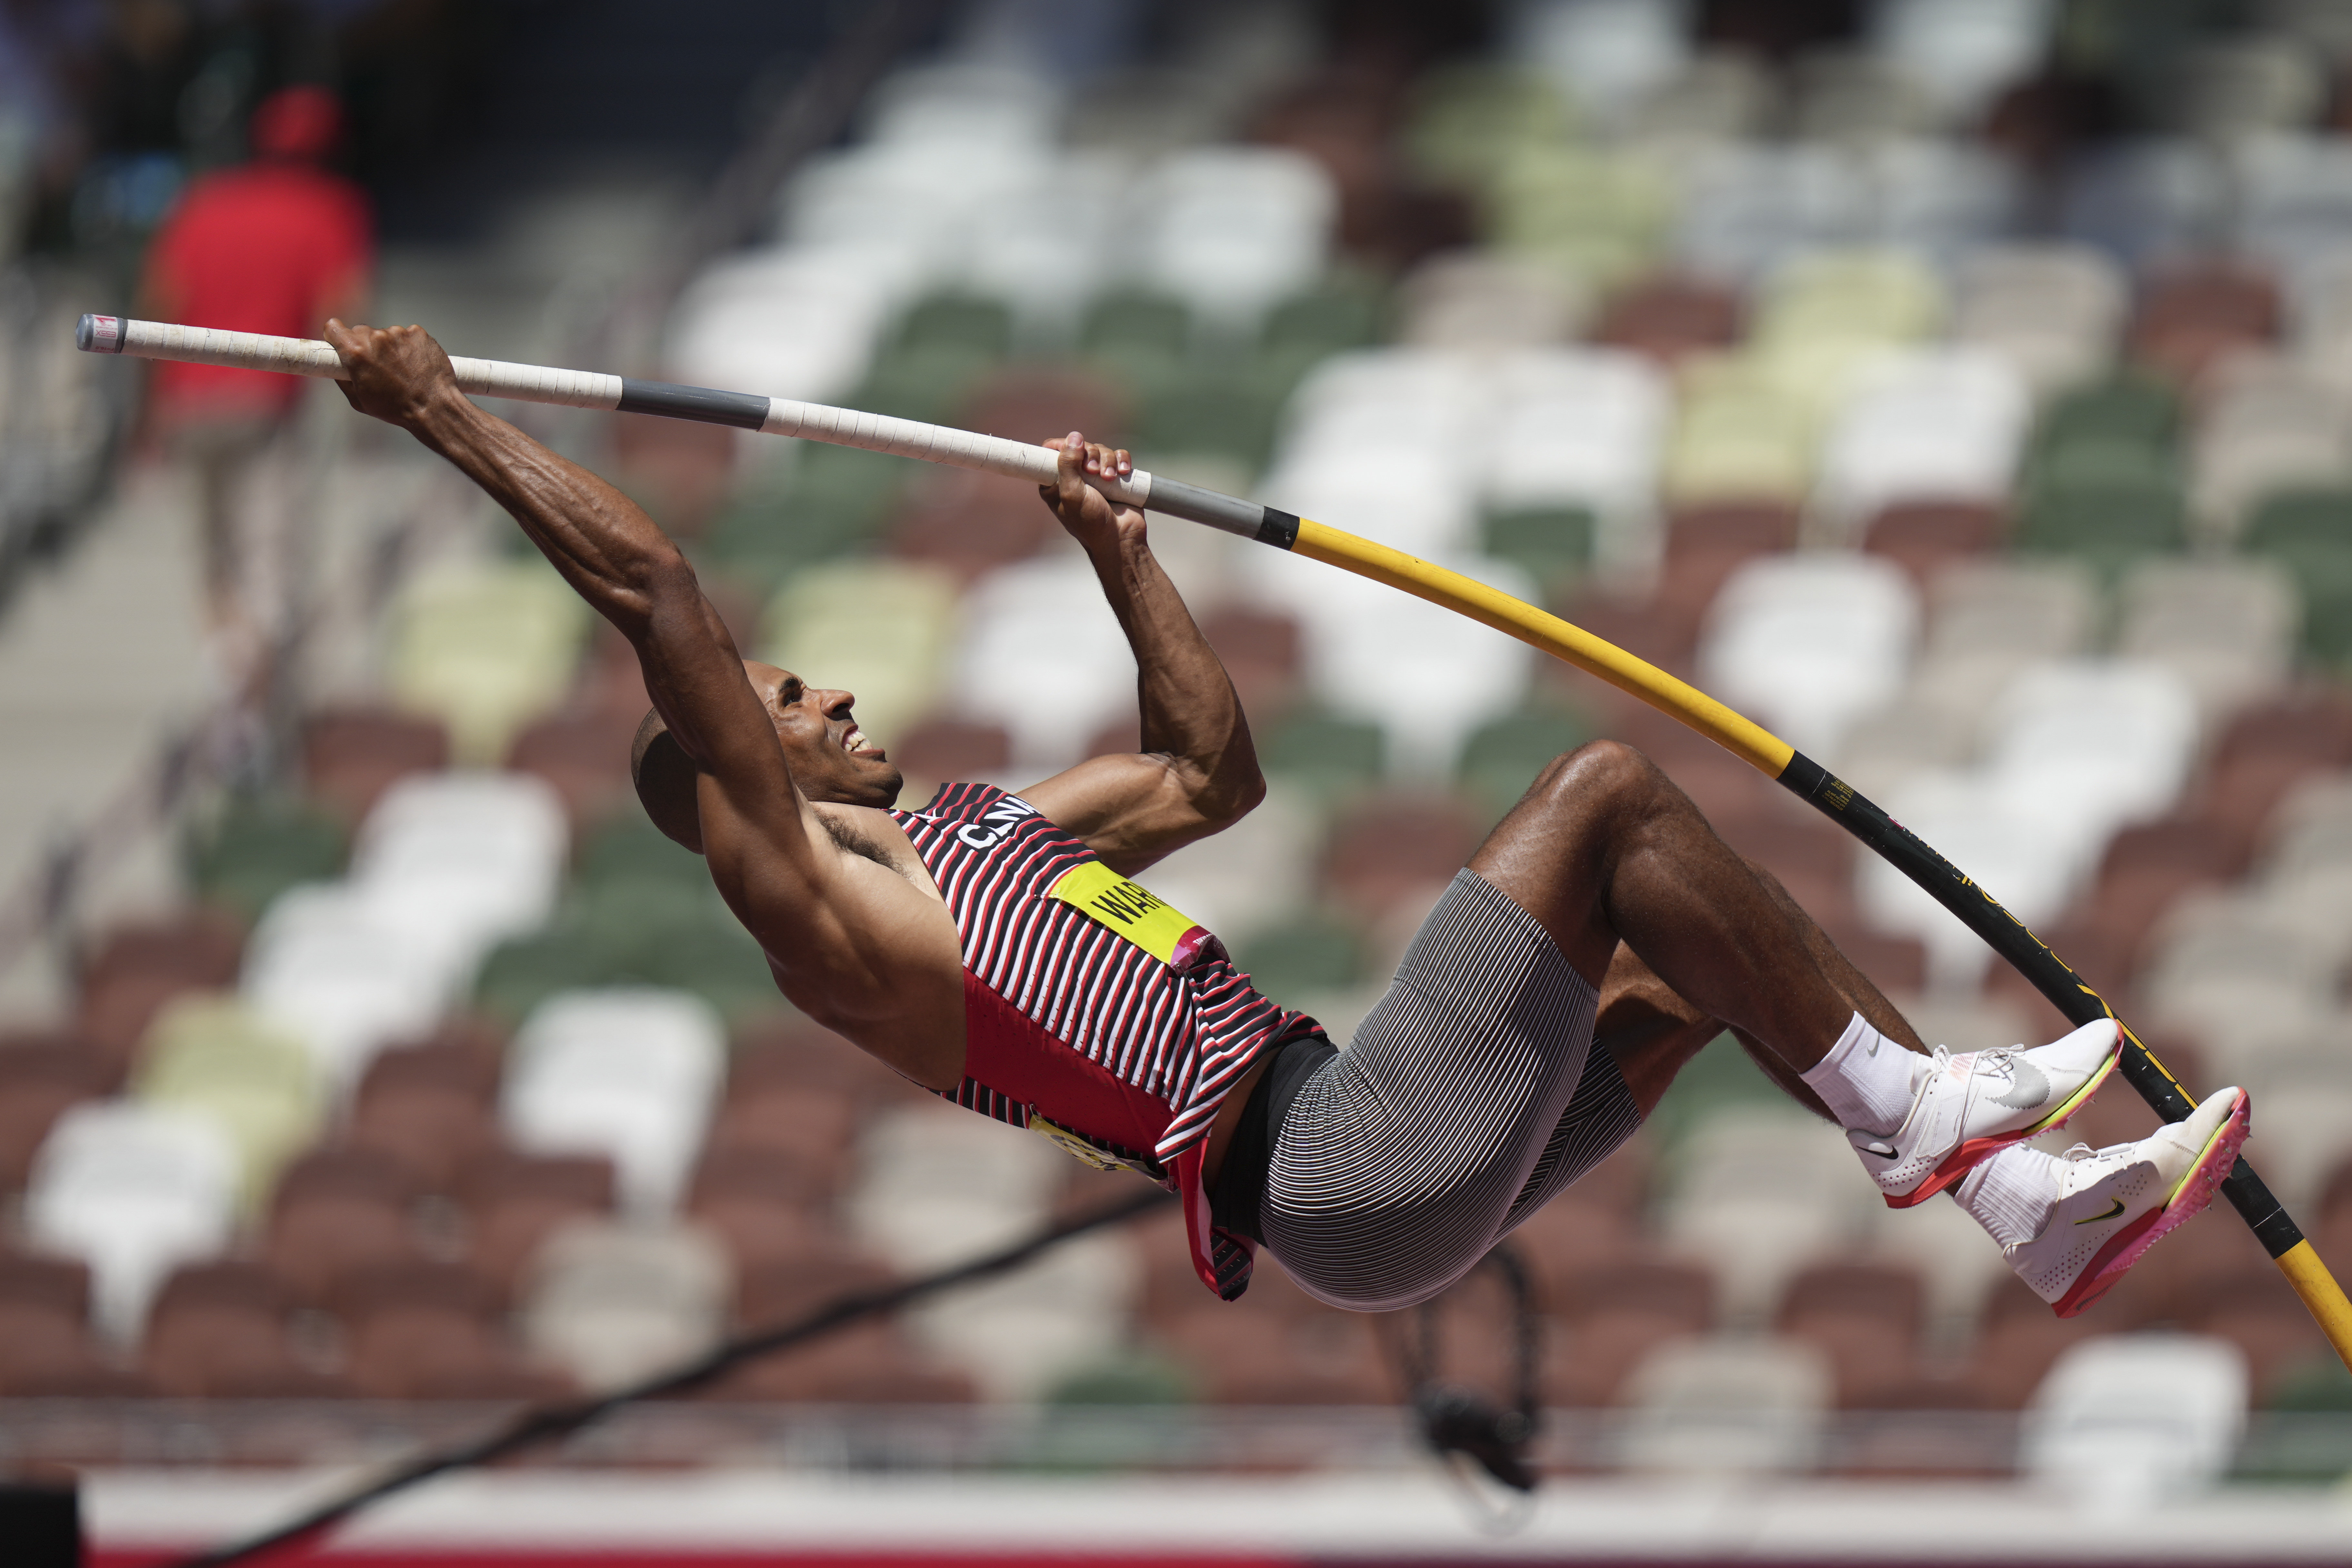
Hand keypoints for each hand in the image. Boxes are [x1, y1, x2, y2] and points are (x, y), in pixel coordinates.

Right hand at [322, 319, 463, 429]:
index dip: (336, 336)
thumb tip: (338, 368)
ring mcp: (399, 333)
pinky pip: (407, 335)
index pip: (333, 327)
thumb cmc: (395, 408)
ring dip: (389, 347)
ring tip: (402, 370)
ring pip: (386, 334)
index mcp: (356, 352)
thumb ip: (343, 379)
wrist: (434, 408)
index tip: (341, 344)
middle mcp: (376, 337)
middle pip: (361, 331)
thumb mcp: (359, 400)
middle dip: (365, 346)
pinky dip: (409, 346)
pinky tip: (415, 364)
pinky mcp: (418, 333)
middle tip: (377, 366)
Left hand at [1038, 431, 1142, 553]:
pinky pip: (1118, 456)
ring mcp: (1096, 476)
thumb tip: (1074, 436)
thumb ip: (1068, 463)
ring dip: (1107, 461)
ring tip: (1111, 478)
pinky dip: (1122, 460)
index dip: (1063, 446)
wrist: (1120, 538)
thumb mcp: (1072, 493)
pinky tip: (1123, 472)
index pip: (1052, 451)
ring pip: (1101, 450)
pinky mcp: (1115, 476)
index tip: (1074, 452)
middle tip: (1094, 472)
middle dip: (1090, 455)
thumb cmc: (1091, 522)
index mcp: (1055, 482)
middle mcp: (1074, 477)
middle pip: (1080, 446)